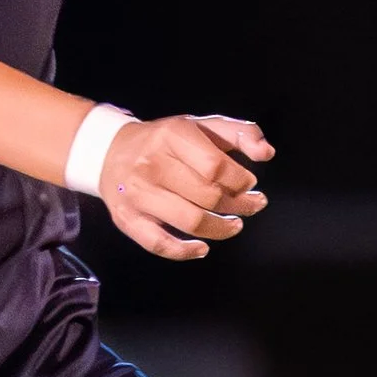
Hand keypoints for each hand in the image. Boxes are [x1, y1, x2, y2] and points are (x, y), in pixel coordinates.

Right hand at [102, 113, 273, 260]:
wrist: (109, 151)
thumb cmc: (166, 141)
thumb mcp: (201, 126)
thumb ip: (239, 133)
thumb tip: (266, 153)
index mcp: (172, 135)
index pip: (216, 167)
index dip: (241, 180)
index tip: (249, 184)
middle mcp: (152, 164)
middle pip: (208, 196)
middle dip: (240, 205)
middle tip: (252, 205)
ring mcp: (138, 194)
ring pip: (191, 221)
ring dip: (221, 229)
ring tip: (235, 224)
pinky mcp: (128, 219)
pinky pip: (159, 244)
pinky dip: (185, 251)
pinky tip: (202, 248)